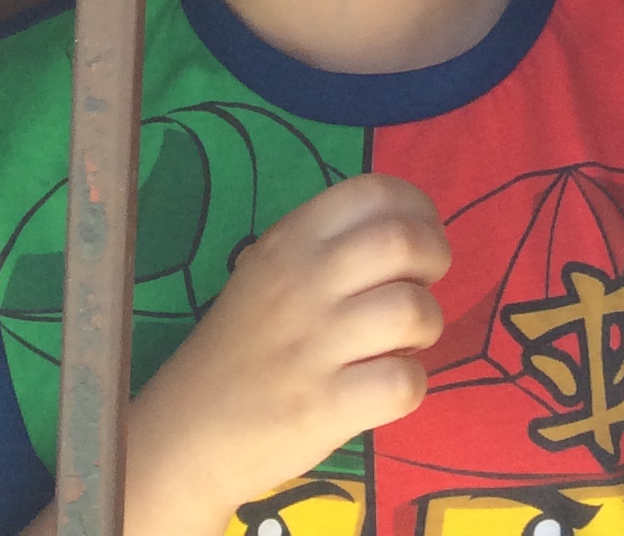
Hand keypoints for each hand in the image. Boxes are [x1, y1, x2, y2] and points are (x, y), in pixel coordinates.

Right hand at [126, 174, 448, 535]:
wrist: (188, 432)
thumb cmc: (242, 347)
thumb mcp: (267, 271)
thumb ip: (326, 245)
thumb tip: (408, 231)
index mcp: (289, 240)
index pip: (371, 191)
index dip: (416, 207)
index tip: (422, 233)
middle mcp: (302, 282)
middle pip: (402, 241)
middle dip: (435, 257)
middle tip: (424, 284)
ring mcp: (313, 346)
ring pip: (412, 310)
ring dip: (428, 324)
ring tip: (406, 341)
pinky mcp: (323, 408)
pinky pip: (403, 383)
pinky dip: (413, 384)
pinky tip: (391, 386)